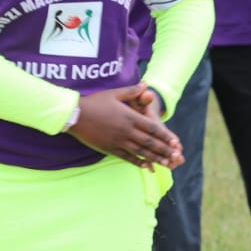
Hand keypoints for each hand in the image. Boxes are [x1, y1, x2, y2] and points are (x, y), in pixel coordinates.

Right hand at [67, 84, 184, 168]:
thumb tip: (146, 84)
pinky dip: (137, 162)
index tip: (176, 142)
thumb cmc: (94, 102)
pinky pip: (126, 157)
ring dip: (154, 158)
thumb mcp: (114, 94)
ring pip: (140, 152)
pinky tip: (146, 166)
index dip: (165, 136)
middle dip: (164, 150)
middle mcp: (126, 130)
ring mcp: (118, 141)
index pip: (152, 128)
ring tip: (166, 164)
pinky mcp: (109, 148)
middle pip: (149, 142)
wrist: (74, 114)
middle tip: (176, 157)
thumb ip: (132, 91)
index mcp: (129, 117)